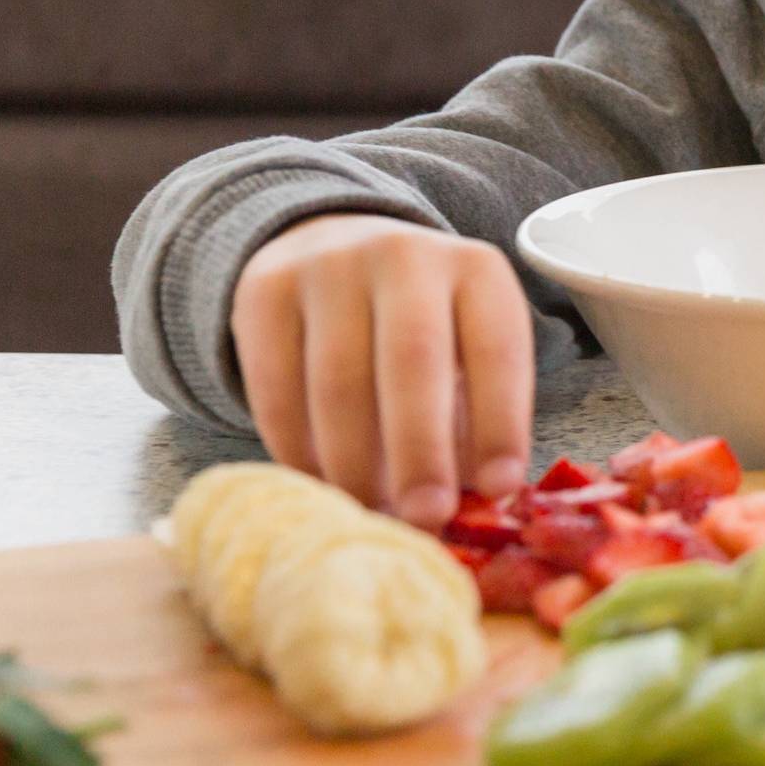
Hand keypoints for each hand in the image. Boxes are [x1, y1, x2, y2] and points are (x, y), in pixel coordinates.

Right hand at [229, 213, 535, 527]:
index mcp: (477, 270)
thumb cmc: (422, 321)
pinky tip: (317, 484)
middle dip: (420, 451)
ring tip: (370, 513)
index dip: (500, 422)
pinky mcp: (264, 291)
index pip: (497, 348)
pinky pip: (276, 385)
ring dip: (353, 463)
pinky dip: (296, 448)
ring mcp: (329, 267)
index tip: (499, 488)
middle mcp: (406, 256)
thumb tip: (480, 502)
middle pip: (413, 360)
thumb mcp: (465, 344)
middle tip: (425, 518)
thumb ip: (475, 414)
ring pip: (337, 380)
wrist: (332, 247)